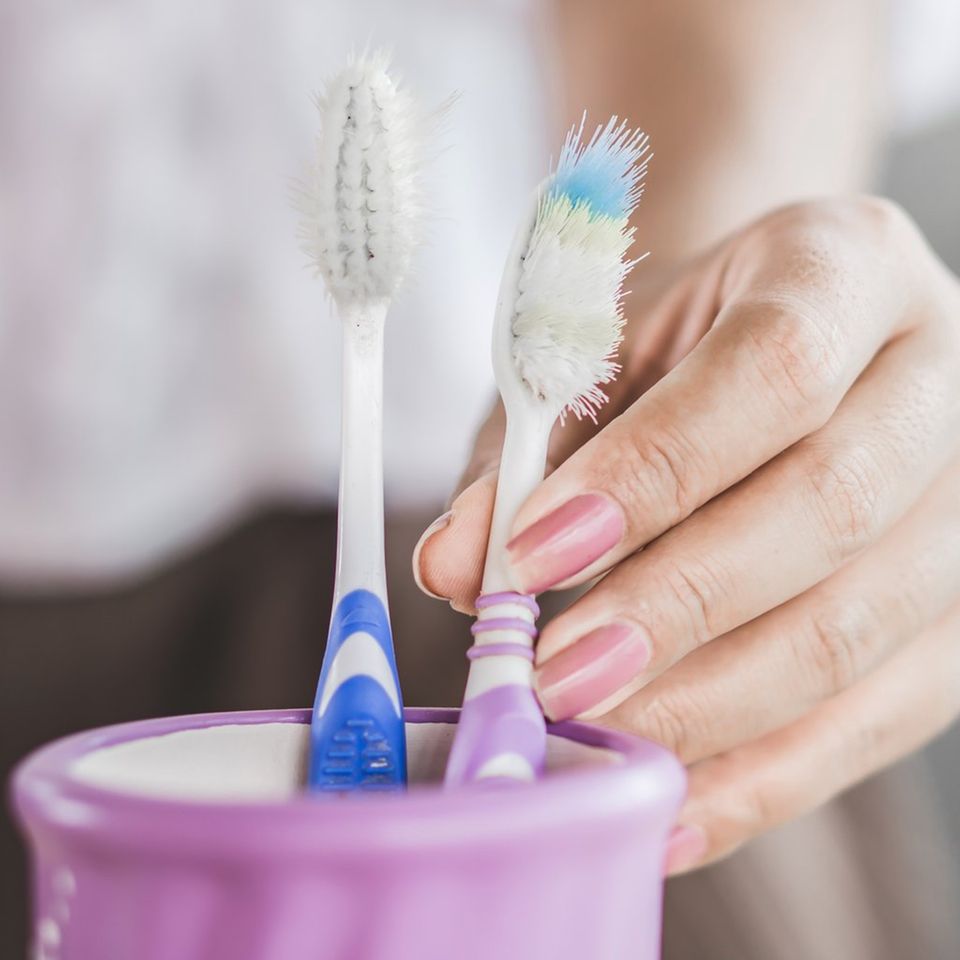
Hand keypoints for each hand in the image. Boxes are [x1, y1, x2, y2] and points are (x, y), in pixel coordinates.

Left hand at [414, 197, 959, 872]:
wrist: (776, 341)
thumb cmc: (676, 347)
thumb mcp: (594, 360)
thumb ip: (526, 454)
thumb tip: (453, 568)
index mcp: (846, 269)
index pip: (774, 370)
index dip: (654, 474)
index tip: (535, 557)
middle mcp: (940, 376)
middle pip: (832, 505)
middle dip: (679, 607)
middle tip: (557, 677)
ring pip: (862, 628)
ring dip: (712, 703)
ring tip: (593, 735)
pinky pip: (880, 715)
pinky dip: (766, 775)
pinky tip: (668, 804)